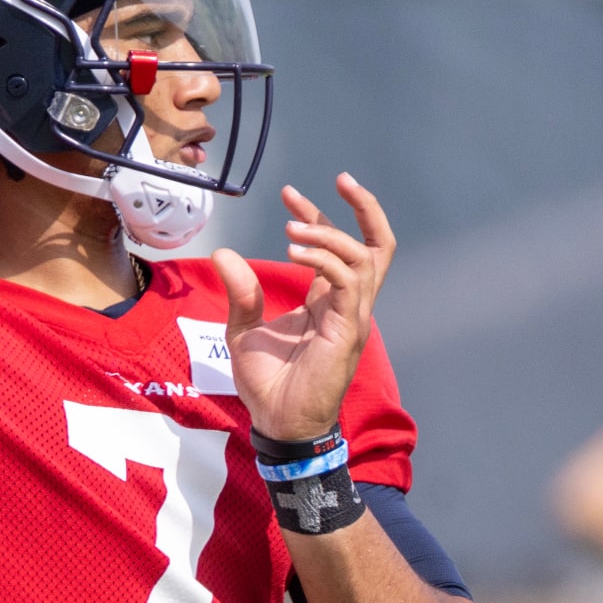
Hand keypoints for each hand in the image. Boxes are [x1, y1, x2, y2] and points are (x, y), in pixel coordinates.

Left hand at [211, 173, 394, 440]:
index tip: (291, 192)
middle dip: (363, 209)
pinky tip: (294, 250)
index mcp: (327, 302)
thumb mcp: (242, 328)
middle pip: (378, 246)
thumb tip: (225, 252)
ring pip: (365, 258)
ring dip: (331, 234)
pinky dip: (324, 259)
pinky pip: (348, 282)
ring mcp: (352, 317)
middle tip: (338, 180)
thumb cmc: (266, 383)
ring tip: (293, 227)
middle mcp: (347, 305)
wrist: (276, 422)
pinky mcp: (347, 331)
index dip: (320, 215)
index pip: (338, 247)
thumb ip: (240, 291)